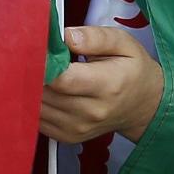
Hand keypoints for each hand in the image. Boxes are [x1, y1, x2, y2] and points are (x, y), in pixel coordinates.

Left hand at [41, 23, 164, 144]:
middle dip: (32, 73)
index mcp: (107, 85)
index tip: (36, 48)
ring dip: (30, 89)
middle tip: (32, 57)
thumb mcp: (123, 44)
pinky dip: (33, 104)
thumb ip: (95, 37)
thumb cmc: (131, 70)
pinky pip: (37, 120)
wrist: (143, 106)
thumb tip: (65, 36)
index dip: (42, 63)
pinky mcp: (67, 136)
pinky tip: (43, 90)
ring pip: (36, 107)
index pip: (62, 79)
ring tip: (39, 72)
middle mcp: (91, 111)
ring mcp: (78, 128)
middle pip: (44, 93)